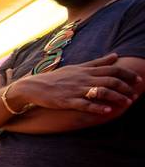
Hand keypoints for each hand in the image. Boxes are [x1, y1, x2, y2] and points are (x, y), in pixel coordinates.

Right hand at [14, 53, 140, 112]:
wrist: (32, 86)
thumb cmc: (56, 78)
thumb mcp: (77, 67)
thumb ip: (97, 62)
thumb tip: (116, 55)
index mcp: (85, 69)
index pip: (112, 68)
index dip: (127, 74)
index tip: (137, 80)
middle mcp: (82, 78)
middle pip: (110, 80)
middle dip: (126, 87)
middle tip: (135, 94)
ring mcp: (74, 90)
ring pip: (101, 91)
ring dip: (116, 97)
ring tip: (127, 103)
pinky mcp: (66, 101)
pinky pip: (85, 104)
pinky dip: (98, 107)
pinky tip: (107, 111)